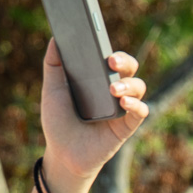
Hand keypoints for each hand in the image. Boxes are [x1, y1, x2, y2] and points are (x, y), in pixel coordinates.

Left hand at [38, 41, 148, 192]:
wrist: (63, 153)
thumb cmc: (58, 122)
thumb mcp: (52, 90)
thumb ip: (54, 65)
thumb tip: (56, 38)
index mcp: (97, 79)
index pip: (111, 59)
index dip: (111, 50)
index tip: (103, 46)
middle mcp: (114, 91)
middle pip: (130, 69)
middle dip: (125, 61)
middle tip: (111, 62)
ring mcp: (123, 108)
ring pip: (139, 88)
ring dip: (129, 85)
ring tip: (113, 90)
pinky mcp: (128, 126)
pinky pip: (141, 111)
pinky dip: (136, 105)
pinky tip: (124, 103)